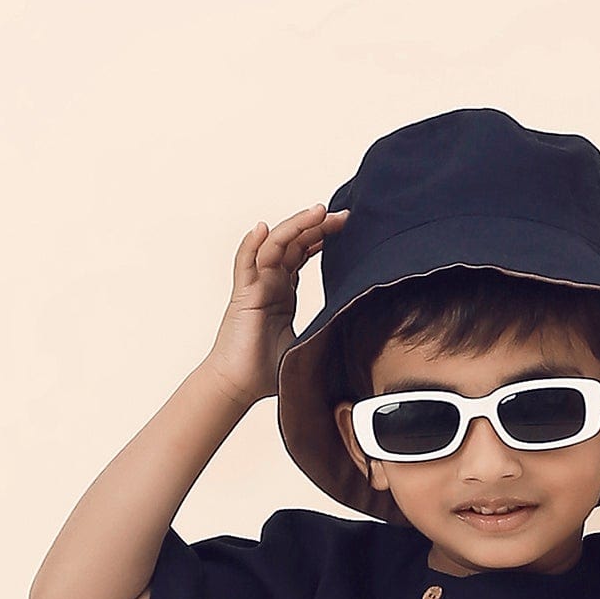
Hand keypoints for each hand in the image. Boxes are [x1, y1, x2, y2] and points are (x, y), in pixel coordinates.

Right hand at [205, 203, 349, 407]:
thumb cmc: (267, 371)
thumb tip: (358, 334)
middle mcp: (269, 283)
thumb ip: (325, 330)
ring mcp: (256, 285)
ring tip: (318, 211)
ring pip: (274, 244)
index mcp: (283, 292)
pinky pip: (245, 263)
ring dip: (295, 225)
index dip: (320, 236)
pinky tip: (263, 229)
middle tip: (343, 216)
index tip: (345, 227)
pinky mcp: (243, 295)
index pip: (301, 253)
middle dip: (316, 225)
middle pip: (292, 242)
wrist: (241, 387)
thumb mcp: (307, 343)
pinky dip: (251, 244)